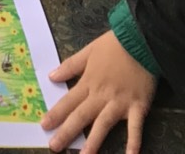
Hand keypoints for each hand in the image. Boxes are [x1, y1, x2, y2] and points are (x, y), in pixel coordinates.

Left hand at [41, 31, 155, 153]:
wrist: (140, 40)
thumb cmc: (114, 45)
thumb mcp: (88, 51)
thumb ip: (70, 66)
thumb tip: (51, 76)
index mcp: (89, 82)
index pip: (69, 101)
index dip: (56, 114)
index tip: (44, 126)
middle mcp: (101, 95)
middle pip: (81, 116)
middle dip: (67, 132)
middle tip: (54, 147)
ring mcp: (120, 103)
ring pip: (103, 125)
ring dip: (93, 142)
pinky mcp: (138, 106)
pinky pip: (135, 127)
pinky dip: (134, 142)